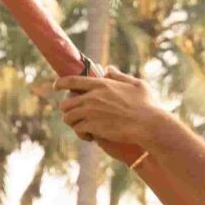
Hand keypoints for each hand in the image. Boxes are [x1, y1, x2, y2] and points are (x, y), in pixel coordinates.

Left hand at [48, 67, 171, 150]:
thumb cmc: (146, 104)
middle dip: (68, 110)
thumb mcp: (136, 84)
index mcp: (101, 84)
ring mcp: (90, 112)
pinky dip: (82, 134)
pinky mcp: (92, 126)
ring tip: (84, 127)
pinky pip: (77, 130)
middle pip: (65, 103)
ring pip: (68, 118)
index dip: (60, 83)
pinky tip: (91, 136)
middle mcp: (92, 97)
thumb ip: (119, 76)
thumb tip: (108, 68)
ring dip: (74, 123)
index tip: (56, 86)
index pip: (72, 80)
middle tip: (78, 116)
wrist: (148, 124)